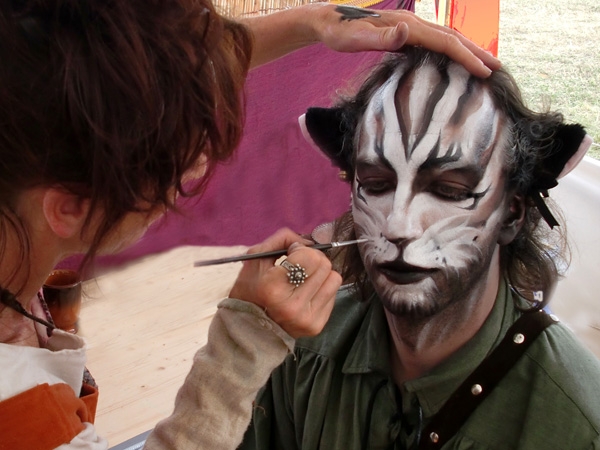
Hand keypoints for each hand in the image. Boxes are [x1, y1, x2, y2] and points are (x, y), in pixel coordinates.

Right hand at [229, 228, 341, 338]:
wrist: (250, 326)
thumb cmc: (252, 288)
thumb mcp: (257, 257)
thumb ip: (283, 239)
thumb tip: (311, 242)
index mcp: (273, 287)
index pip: (308, 256)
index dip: (301, 250)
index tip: (290, 255)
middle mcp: (291, 305)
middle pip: (324, 265)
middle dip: (313, 259)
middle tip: (299, 265)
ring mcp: (306, 318)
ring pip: (334, 278)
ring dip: (321, 274)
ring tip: (305, 279)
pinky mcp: (316, 326)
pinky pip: (334, 294)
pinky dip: (322, 289)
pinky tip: (307, 294)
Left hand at [313, 3, 500, 77]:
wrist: (326, 21)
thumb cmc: (338, 32)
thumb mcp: (354, 38)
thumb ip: (380, 37)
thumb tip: (406, 31)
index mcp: (405, 27)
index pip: (444, 42)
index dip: (466, 56)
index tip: (484, 71)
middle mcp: (411, 24)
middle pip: (451, 37)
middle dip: (476, 52)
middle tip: (498, 67)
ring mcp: (408, 28)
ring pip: (445, 38)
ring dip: (466, 50)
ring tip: (484, 63)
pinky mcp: (403, 34)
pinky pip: (434, 43)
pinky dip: (450, 50)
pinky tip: (454, 60)